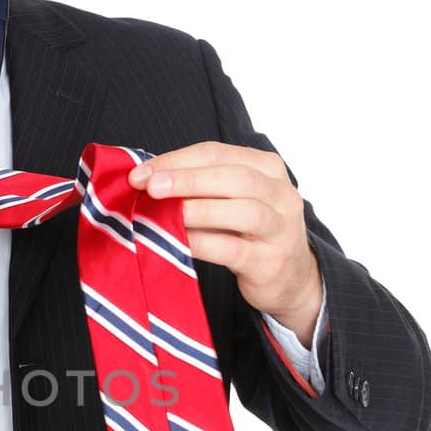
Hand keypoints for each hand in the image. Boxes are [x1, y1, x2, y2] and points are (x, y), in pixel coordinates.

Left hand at [128, 141, 322, 344]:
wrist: (290, 278)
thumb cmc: (250, 232)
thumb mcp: (233, 200)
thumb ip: (201, 187)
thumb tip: (147, 180)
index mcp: (268, 168)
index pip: (218, 153)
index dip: (177, 160)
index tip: (140, 173)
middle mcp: (280, 194)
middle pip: (234, 177)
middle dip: (187, 179)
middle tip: (151, 186)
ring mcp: (281, 228)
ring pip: (241, 210)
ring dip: (197, 209)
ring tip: (163, 211)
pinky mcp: (270, 262)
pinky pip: (233, 249)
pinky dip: (202, 243)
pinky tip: (177, 241)